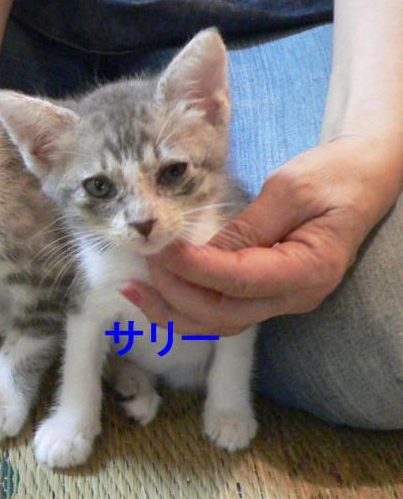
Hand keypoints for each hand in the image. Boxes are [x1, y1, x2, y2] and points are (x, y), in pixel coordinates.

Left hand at [120, 135, 402, 334]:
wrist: (364, 178)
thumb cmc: (334, 176)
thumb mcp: (289, 190)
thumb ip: (246, 227)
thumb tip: (197, 254)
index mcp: (309, 269)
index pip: (239, 281)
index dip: (195, 269)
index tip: (161, 248)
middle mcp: (295, 296)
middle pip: (224, 315)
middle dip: (176, 294)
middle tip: (144, 265)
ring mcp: (281, 300)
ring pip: (219, 322)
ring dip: (173, 309)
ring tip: (134, 289)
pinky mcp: (266, 293)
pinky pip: (222, 310)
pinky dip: (187, 304)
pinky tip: (158, 291)